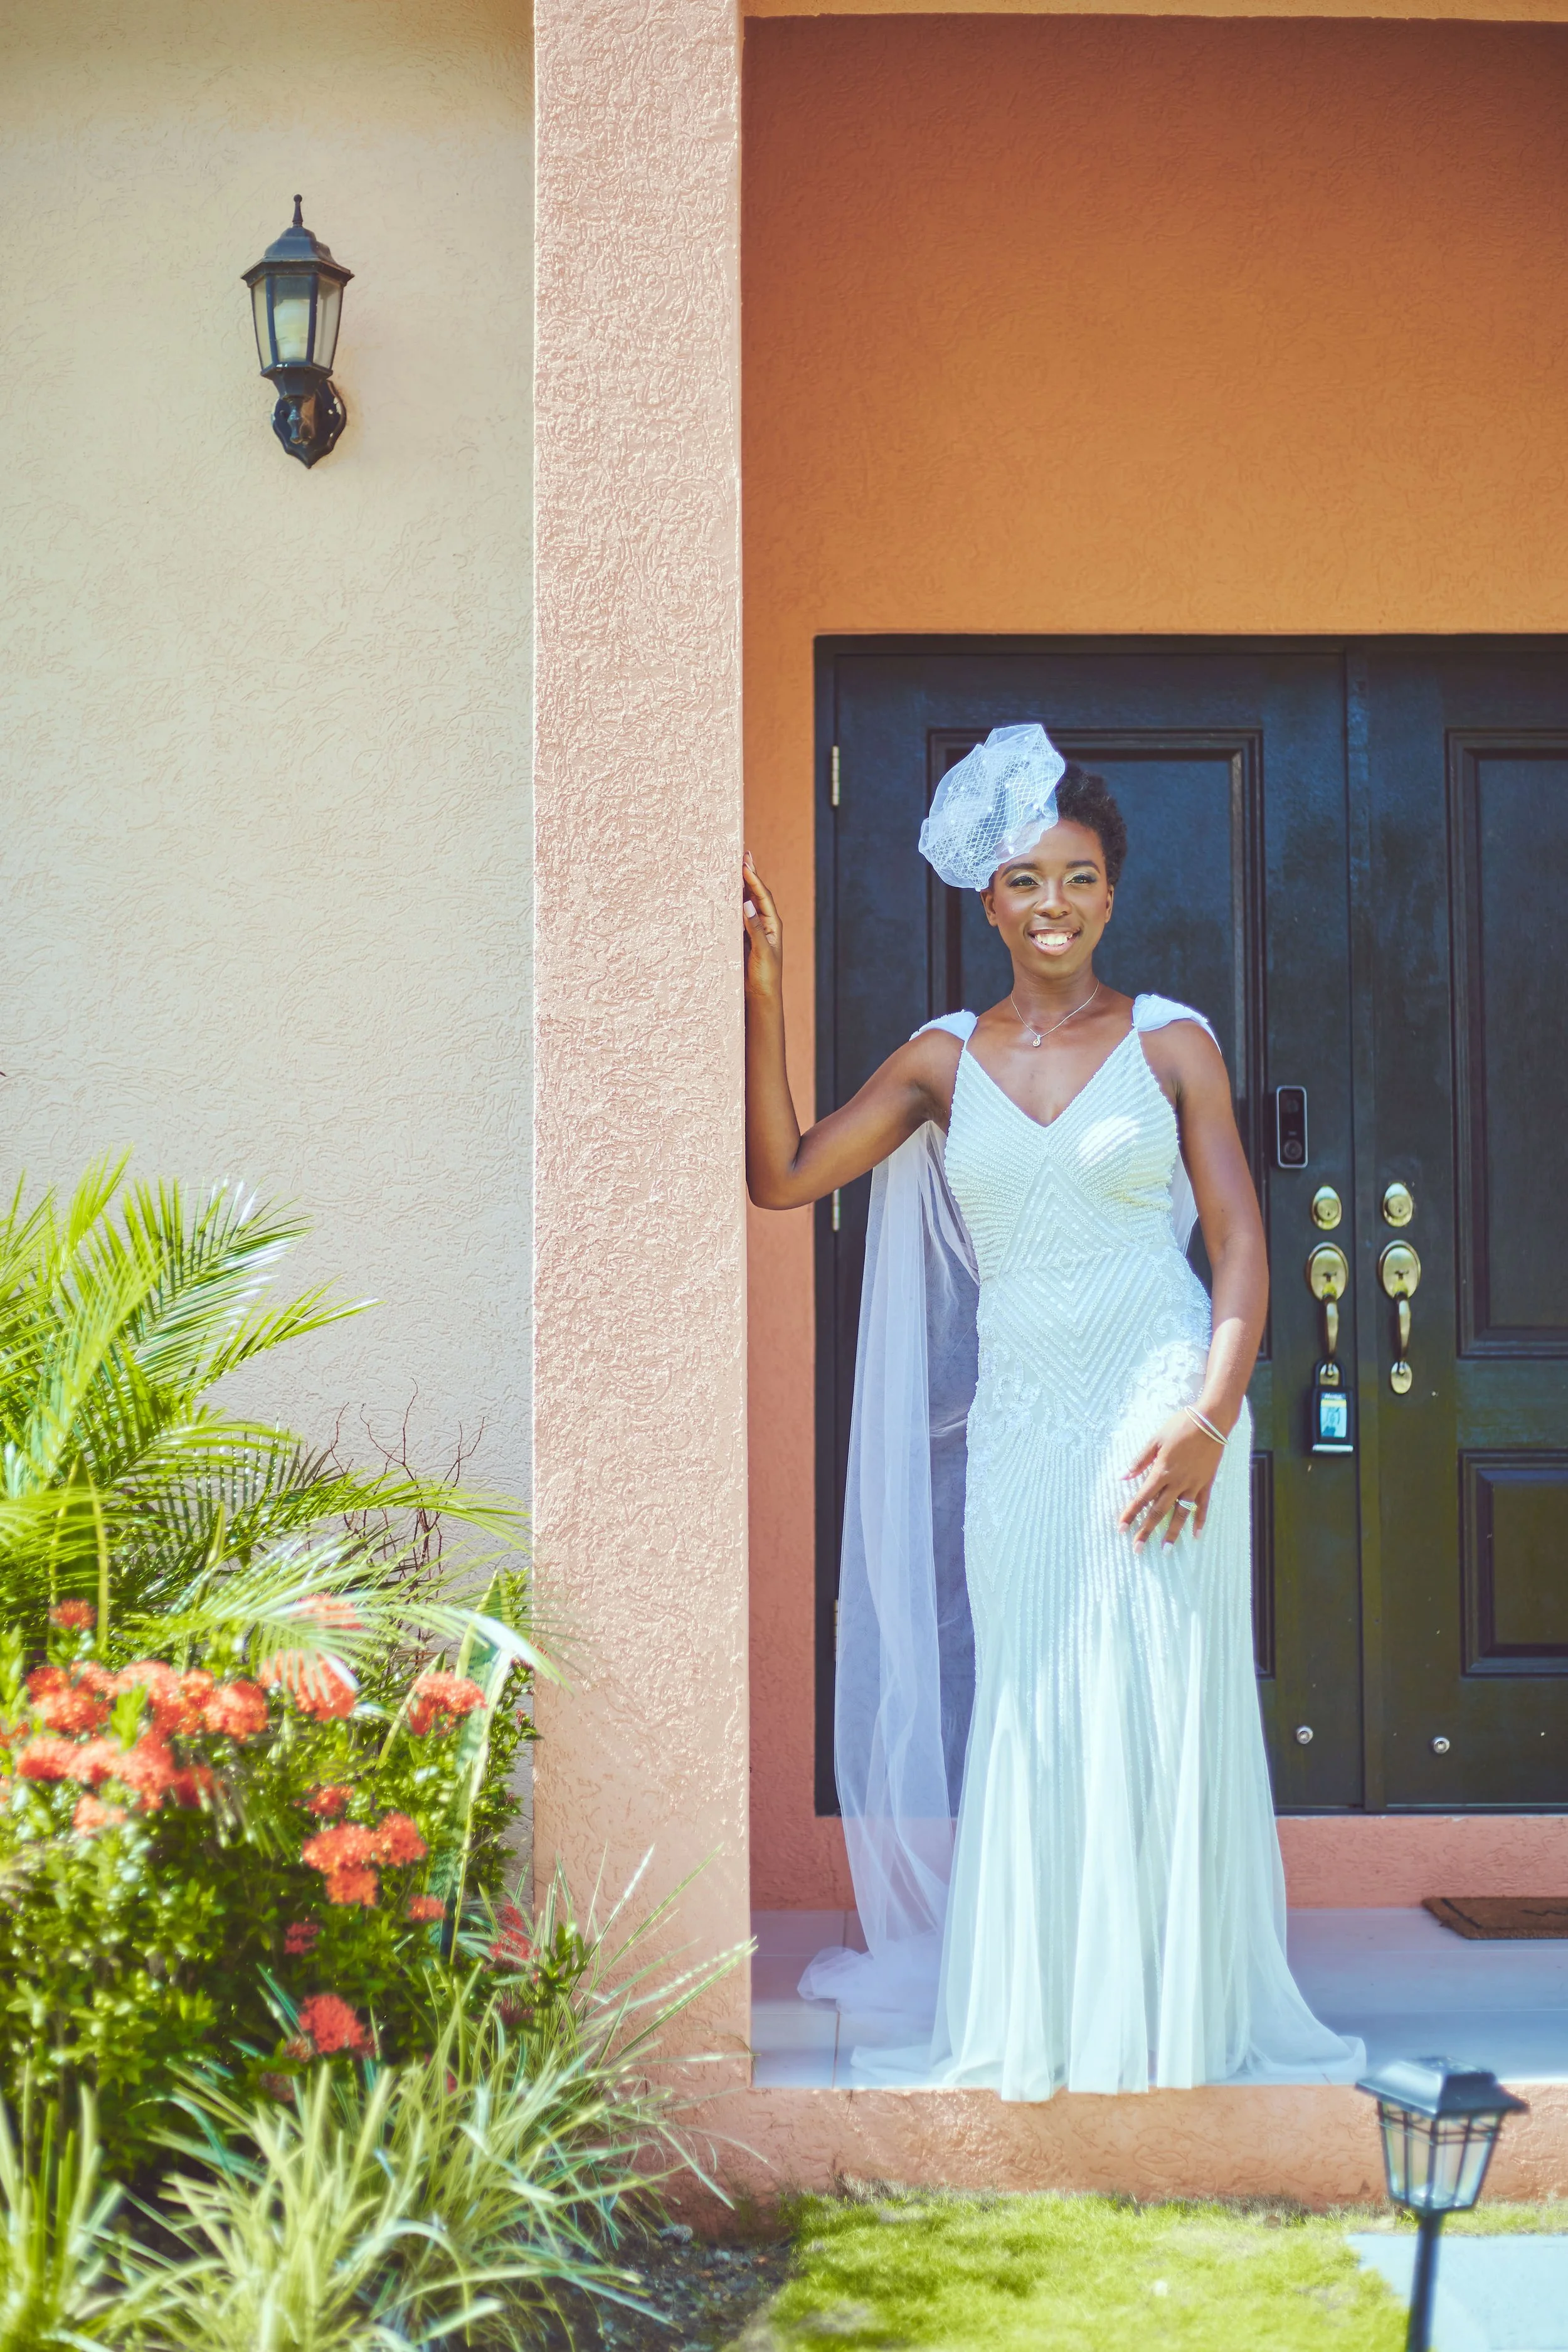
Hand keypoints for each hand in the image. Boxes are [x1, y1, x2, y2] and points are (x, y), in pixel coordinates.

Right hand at [743, 851, 782, 998]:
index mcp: (773, 924)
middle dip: (750, 874)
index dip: (754, 879)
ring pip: (745, 902)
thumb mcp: (762, 952)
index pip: (763, 897)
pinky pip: (736, 915)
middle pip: (756, 894)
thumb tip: (746, 904)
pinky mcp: (742, 937)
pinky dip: (732, 902)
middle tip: (744, 854)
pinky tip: (725, 892)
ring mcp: (753, 929)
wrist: (761, 995)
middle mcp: (764, 923)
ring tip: (735, 866)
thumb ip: (754, 928)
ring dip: (740, 885)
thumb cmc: (766, 976)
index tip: (744, 864)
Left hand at [1117, 1412, 1224, 1548]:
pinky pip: (1203, 1506)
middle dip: (1146, 1531)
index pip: (1142, 1498)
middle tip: (1137, 1549)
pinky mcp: (1207, 1483)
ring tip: (1165, 1550)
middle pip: (1158, 1512)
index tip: (1121, 1529)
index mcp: (1161, 1472)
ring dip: (1172, 1533)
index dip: (1130, 1514)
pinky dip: (1199, 1521)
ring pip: (1180, 1514)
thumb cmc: (1180, 1426)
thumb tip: (1122, 1476)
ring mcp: (1193, 1485)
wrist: (1211, 1421)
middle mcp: (1177, 1483)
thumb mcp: (1155, 1440)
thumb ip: (1139, 1461)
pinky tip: (1196, 1535)